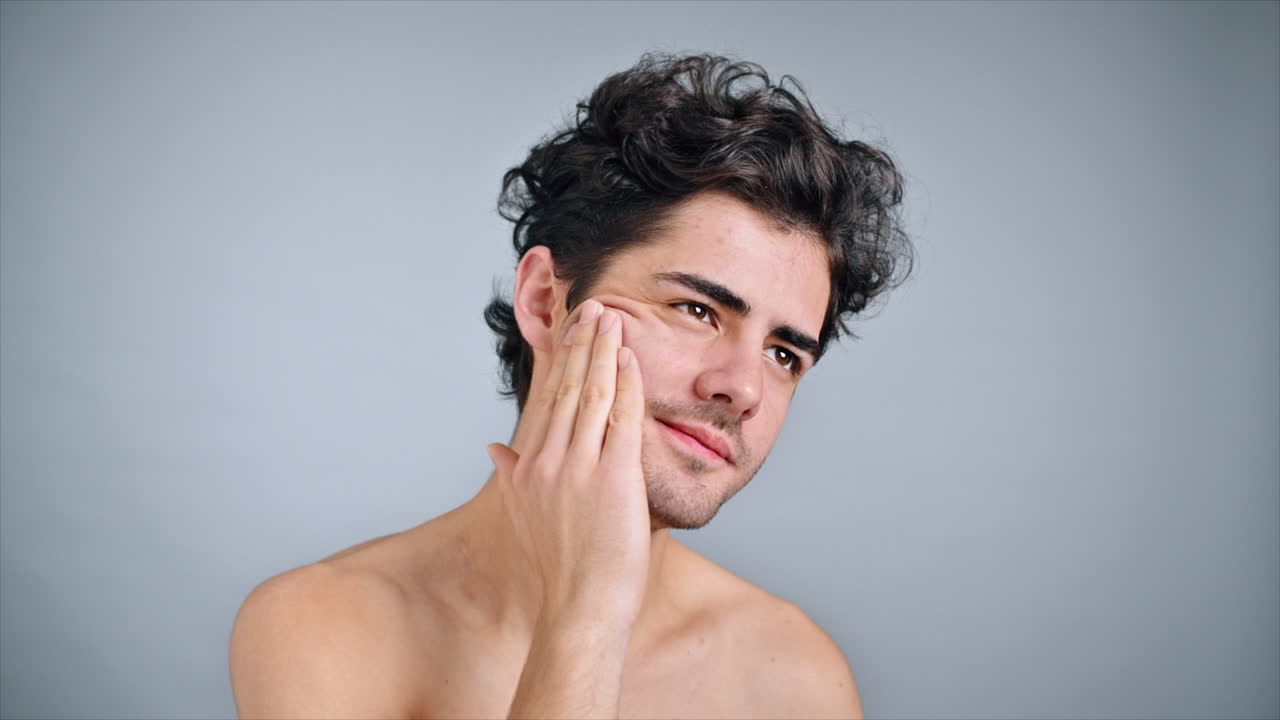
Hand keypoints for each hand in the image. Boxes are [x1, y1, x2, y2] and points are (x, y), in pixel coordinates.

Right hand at [487, 299, 648, 623]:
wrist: (580, 606)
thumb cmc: (559, 566)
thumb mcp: (524, 515)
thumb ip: (510, 475)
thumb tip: (494, 446)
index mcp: (528, 466)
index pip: (546, 399)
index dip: (559, 360)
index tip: (568, 329)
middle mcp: (547, 460)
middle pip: (566, 387)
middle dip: (580, 343)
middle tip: (592, 305)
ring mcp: (578, 467)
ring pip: (591, 394)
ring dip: (602, 350)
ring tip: (611, 316)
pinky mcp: (612, 477)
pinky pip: (620, 418)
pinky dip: (625, 383)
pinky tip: (629, 356)